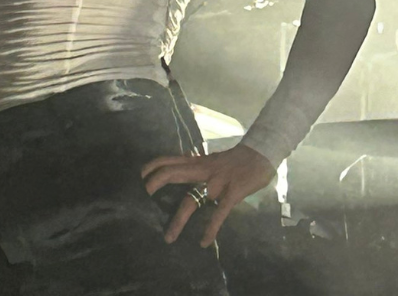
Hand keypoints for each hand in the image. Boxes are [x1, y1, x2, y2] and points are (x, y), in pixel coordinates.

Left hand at [142, 144, 275, 246]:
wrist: (259, 155)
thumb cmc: (235, 159)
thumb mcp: (210, 159)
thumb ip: (196, 165)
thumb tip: (181, 169)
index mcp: (197, 162)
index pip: (168, 160)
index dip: (151, 167)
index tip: (138, 177)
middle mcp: (202, 170)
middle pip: (171, 173)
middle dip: (153, 185)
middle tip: (141, 201)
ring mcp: (216, 183)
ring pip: (191, 200)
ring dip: (178, 220)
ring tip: (169, 238)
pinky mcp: (231, 194)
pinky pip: (218, 214)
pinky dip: (210, 229)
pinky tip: (204, 242)